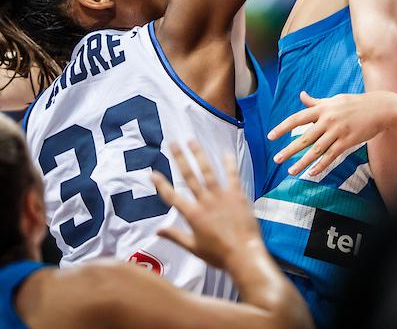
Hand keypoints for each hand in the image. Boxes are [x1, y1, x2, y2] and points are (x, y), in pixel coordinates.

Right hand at [152, 141, 258, 270]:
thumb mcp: (194, 248)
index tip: (152, 173)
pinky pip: (232, 176)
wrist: (244, 255)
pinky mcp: (237, 195)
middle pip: (189, 176)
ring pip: (207, 172)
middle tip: (172, 143)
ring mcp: (221, 197)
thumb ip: (175, 236)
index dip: (161, 184)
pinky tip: (225, 153)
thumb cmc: (219, 255)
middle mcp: (205, 202)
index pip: (172, 197)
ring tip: (191, 141)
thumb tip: (157, 231)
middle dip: (180, 158)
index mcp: (193, 215)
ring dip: (199, 155)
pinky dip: (229, 164)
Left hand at [268, 90, 396, 176]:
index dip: (283, 128)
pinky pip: (331, 156)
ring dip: (302, 162)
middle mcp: (328, 120)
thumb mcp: (334, 100)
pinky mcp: (347, 141)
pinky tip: (312, 173)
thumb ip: (316, 101)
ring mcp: (338, 132)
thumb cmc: (354, 103)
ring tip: (291, 171)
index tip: (271, 137)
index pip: (297, 118)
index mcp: (322, 108)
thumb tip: (301, 95)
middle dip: (289, 150)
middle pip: (304, 137)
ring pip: (316, 150)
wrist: (379, 108)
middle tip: (276, 159)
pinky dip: (321, 165)